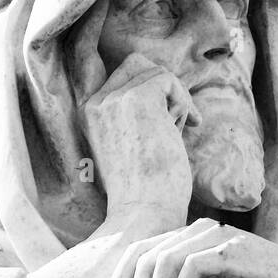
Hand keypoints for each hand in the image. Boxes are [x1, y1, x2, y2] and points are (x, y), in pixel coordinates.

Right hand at [82, 52, 198, 232]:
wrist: (143, 212)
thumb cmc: (145, 191)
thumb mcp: (130, 145)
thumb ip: (136, 117)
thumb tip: (166, 91)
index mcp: (89, 115)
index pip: (119, 75)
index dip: (150, 87)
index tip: (171, 113)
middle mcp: (96, 103)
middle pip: (137, 64)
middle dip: (163, 88)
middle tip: (177, 121)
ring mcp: (114, 99)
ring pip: (155, 72)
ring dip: (175, 99)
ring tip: (178, 131)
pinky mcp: (137, 99)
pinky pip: (169, 80)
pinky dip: (184, 101)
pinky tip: (188, 126)